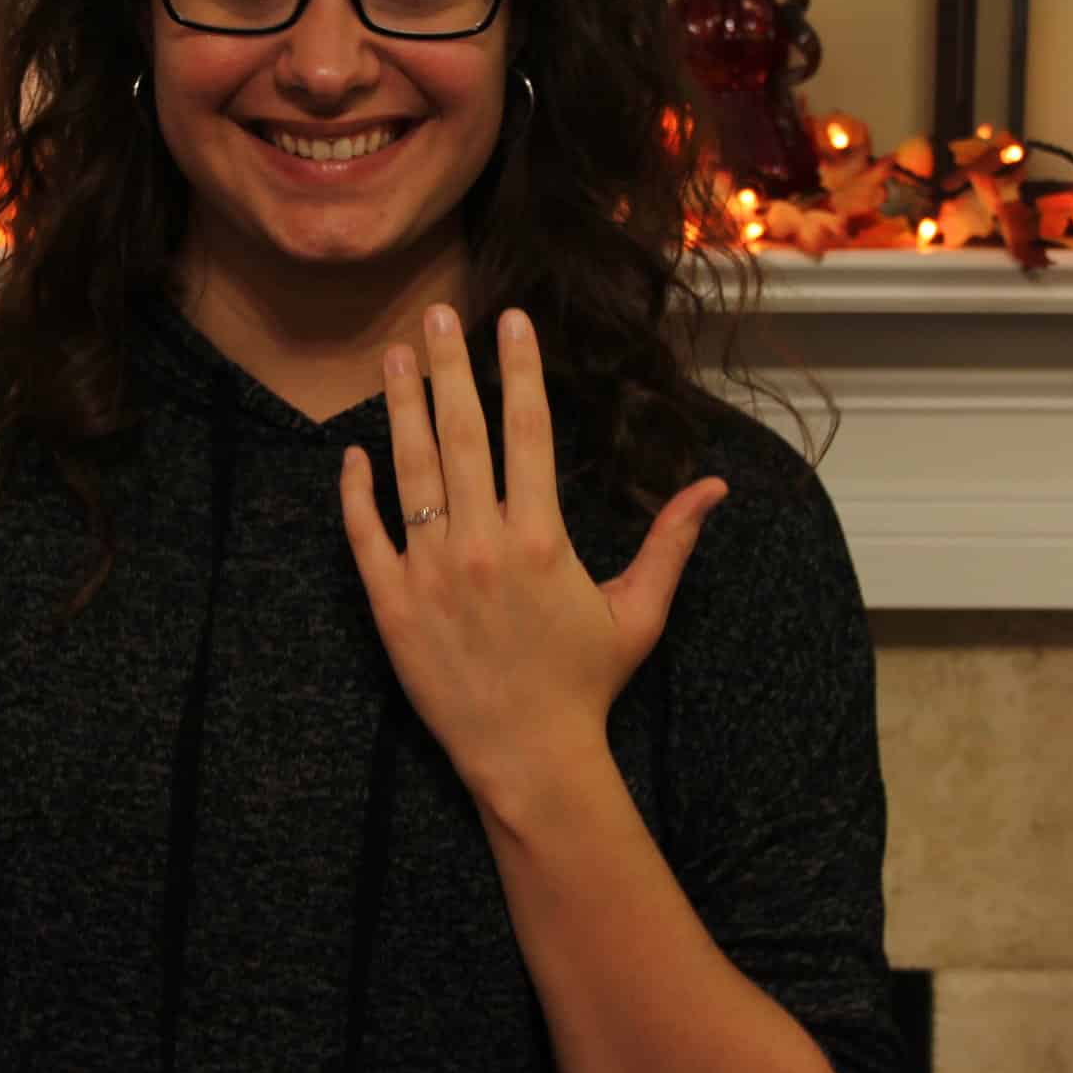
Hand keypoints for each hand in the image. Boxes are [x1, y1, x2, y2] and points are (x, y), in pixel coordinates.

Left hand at [338, 304, 728, 804]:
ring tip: (393, 356)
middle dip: (449, 367)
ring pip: (411, 472)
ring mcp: (430, 572)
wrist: (529, 758)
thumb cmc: (586, 684)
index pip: (528, 432)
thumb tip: (717, 486)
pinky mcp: (391, 604)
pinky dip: (358, 492)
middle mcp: (482, 544)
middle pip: (462, 434)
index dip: (520, 370)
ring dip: (401, 407)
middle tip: (436, 314)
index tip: (512, 320)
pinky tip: (355, 451)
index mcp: (541, 538)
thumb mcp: (638, 612)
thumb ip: (672, 542)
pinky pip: (366, 535)